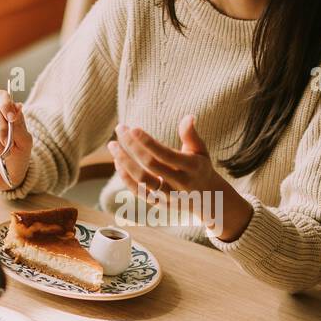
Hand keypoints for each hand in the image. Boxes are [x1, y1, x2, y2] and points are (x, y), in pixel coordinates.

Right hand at [0, 90, 32, 190]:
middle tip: (8, 142)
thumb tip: (16, 106)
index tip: (10, 115)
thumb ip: (19, 125)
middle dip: (2, 127)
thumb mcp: (25, 143)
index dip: (4, 101)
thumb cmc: (19, 158)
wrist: (9, 178)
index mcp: (8, 115)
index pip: (2, 96)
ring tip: (4, 153)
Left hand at [109, 115, 252, 239]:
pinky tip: (117, 162)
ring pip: (142, 180)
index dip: (148, 142)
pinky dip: (126, 178)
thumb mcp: (201, 151)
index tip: (132, 128)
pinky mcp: (159, 204)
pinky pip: (138, 192)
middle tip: (119, 129)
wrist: (207, 199)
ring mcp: (169, 196)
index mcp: (192, 167)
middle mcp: (180, 183)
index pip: (166, 154)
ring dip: (124, 162)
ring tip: (112, 145)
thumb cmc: (200, 168)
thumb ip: (192, 135)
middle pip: (150, 165)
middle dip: (132, 146)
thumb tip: (189, 117)